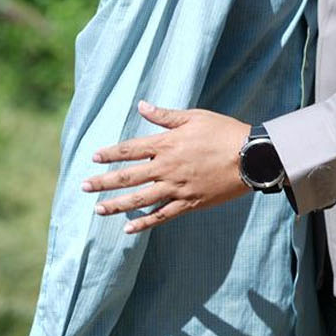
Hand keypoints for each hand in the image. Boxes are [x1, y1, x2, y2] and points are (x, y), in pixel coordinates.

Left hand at [83, 102, 249, 233]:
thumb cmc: (223, 132)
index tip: (94, 157)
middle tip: (84, 187)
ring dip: (117, 205)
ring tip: (98, 209)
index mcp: (166, 145)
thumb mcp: (194, 117)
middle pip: (128, 177)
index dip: (110, 154)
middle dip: (104, 182)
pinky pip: (162, 215)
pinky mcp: (189, 203)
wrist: (251, 158)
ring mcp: (177, 188)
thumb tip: (141, 106)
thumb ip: (165, 115)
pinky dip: (144, 223)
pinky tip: (128, 228)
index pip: (130, 150)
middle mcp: (166, 168)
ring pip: (140, 199)